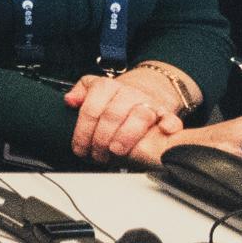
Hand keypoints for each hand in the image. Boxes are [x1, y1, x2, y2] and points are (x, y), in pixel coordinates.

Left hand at [63, 69, 190, 164]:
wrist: (147, 89)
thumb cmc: (116, 98)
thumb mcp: (93, 90)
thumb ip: (80, 93)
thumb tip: (70, 100)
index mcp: (107, 87)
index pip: (91, 109)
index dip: (83, 132)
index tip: (80, 149)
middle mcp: (128, 93)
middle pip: (112, 115)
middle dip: (101, 139)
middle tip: (97, 155)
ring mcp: (148, 102)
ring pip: (140, 116)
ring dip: (127, 136)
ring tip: (117, 152)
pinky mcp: (166, 113)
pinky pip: (170, 118)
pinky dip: (169, 124)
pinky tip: (163, 131)